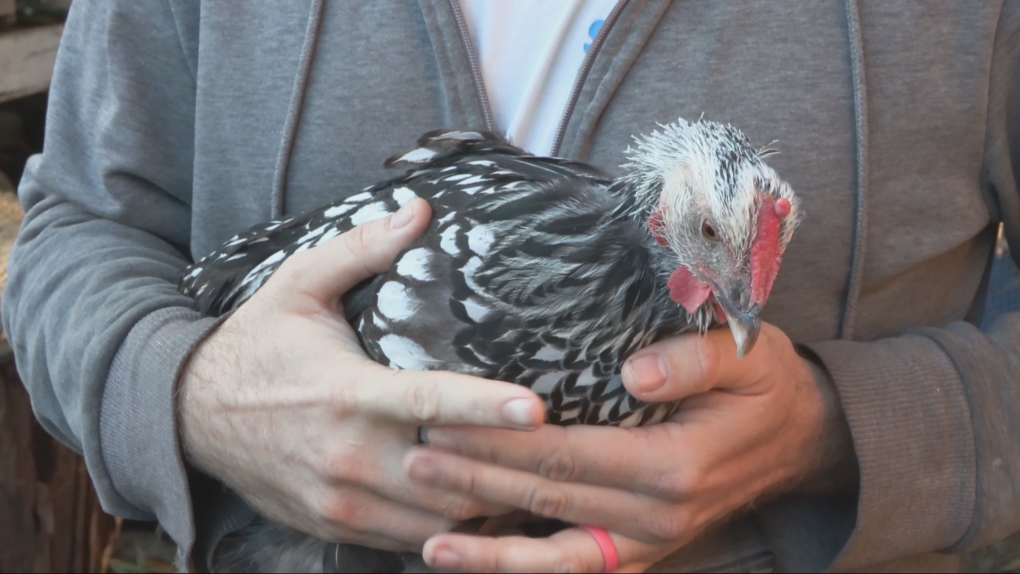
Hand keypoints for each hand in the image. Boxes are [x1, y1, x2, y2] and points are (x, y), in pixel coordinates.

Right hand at [177, 199, 545, 551]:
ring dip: (480, 497)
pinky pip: (408, 540)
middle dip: (503, 467)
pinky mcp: (333, 525)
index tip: (536, 408)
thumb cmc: (256, 344)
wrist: (189, 416)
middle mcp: (349, 455)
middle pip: (452, 478)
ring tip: (515, 472)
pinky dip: (443, 523)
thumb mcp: (299, 284)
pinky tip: (464, 495)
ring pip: (438, 518)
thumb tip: (420, 209)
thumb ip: (362, 249)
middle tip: (543, 446)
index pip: (430, 401)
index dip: (487, 407)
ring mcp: (341, 499)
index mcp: (349, 392)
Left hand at [404, 324, 856, 571]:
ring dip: (490, 548)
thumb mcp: (748, 354)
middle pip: (549, 499)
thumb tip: (635, 373)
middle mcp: (658, 516)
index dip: (504, 440)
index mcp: (674, 466)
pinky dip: (526, 569)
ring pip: (555, 554)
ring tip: (428, 543)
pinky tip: (480, 564)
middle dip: (476, 481)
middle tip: (413, 459)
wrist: (804, 441)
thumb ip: (695, 360)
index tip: (446, 418)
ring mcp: (649, 542)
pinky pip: (576, 568)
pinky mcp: (641, 550)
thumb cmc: (767, 387)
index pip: (570, 453)